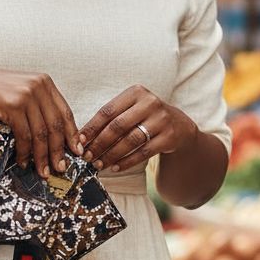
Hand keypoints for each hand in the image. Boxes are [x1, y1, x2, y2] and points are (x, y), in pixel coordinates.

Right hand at [0, 66, 79, 177]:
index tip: (76, 151)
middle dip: (59, 151)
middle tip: (61, 167)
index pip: (65, 112)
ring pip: (41, 134)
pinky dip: (25, 152)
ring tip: (43, 171)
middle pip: (55, 125)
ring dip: (42, 157)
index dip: (72, 134)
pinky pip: (24, 136)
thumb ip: (39, 105)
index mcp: (44, 82)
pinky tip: (24, 161)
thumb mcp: (21, 90)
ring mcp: (25, 96)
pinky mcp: (11, 106)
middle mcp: (38, 86)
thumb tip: (55, 135)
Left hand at [79, 85, 197, 172]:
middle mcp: (150, 103)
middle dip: (99, 143)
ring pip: (130, 141)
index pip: (107, 111)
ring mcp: (161, 120)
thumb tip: (82, 138)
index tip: (79, 141)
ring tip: (99, 164)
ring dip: (111, 155)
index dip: (91, 127)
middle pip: (118, 126)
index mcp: (136, 92)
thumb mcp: (131, 109)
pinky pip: (142, 152)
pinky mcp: (169, 137)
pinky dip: (126, 162)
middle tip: (87, 156)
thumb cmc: (145, 117)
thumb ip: (110, 119)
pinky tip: (115, 167)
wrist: (179, 126)